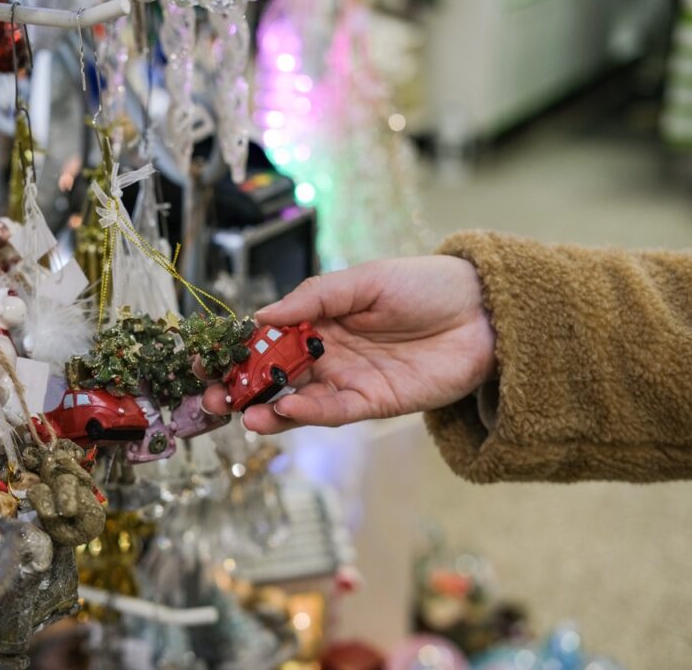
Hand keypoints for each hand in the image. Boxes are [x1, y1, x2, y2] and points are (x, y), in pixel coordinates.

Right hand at [202, 256, 496, 432]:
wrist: (485, 311)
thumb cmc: (424, 285)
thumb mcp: (364, 279)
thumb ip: (313, 298)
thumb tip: (262, 315)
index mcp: (318, 320)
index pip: (267, 339)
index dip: (236, 350)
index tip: (206, 359)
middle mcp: (327, 354)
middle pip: (274, 376)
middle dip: (241, 388)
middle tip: (214, 398)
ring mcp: (348, 380)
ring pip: (298, 400)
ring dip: (269, 408)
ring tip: (244, 413)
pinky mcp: (374, 403)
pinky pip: (334, 411)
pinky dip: (309, 413)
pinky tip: (289, 408)